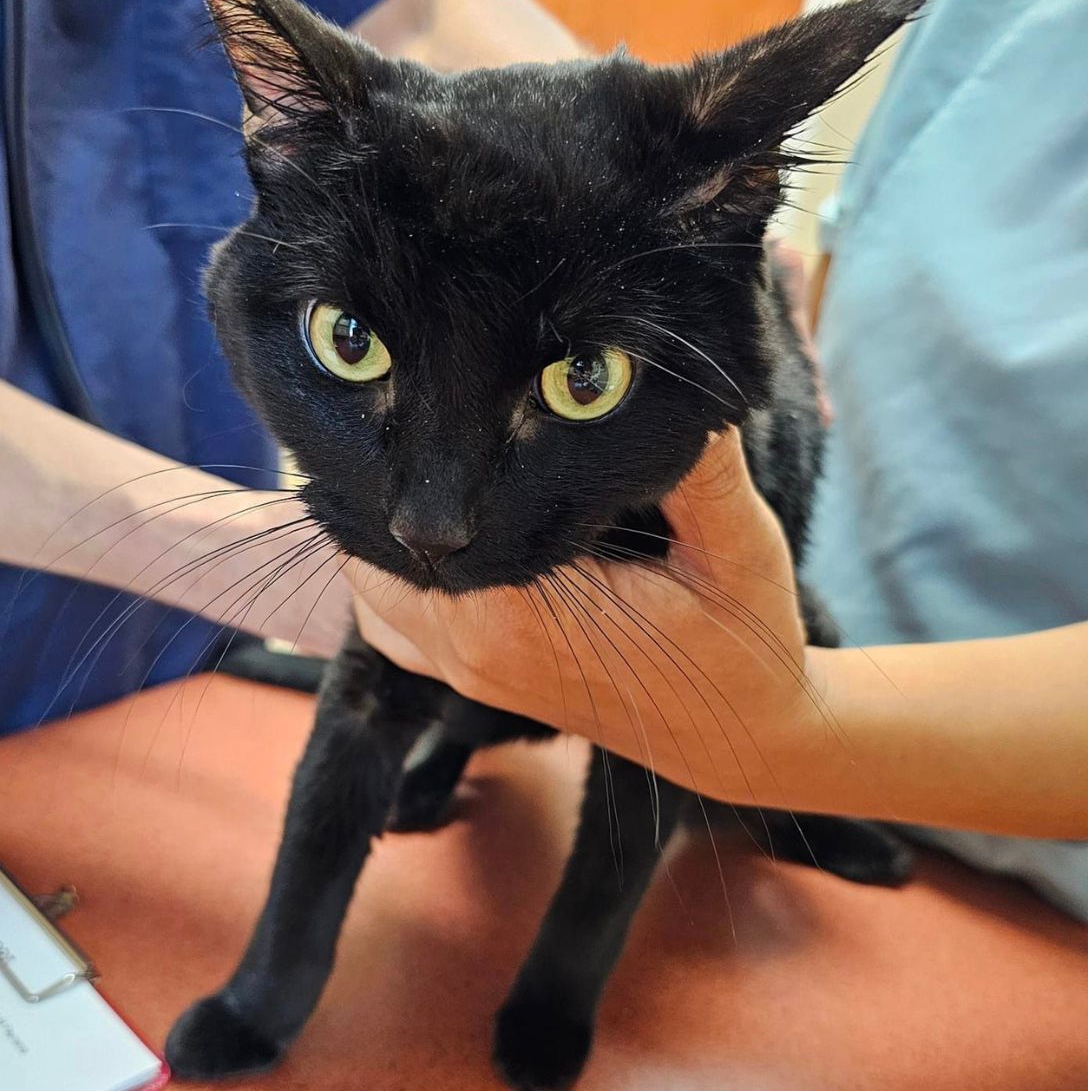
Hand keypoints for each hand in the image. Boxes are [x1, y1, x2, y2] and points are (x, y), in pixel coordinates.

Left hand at [351, 429, 814, 802]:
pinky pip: (393, 631)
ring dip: (380, 537)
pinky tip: (429, 540)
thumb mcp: (740, 548)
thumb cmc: (744, 644)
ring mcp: (469, 671)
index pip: (425, 527)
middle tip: (414, 416)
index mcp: (523, 616)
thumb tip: (652, 382)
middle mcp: (476, 649)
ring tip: (417, 470)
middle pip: (377, 557)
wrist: (741, 735)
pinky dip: (388, 584)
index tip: (428, 397)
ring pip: (374, 594)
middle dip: (382, 491)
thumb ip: (699, 470)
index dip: (418, 460)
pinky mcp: (476, 678)